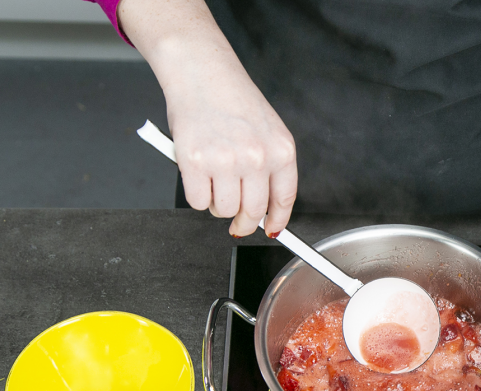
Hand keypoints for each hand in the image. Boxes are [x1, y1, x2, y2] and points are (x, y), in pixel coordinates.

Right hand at [166, 75, 296, 236]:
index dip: (277, 221)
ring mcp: (226, 161)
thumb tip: (265, 206)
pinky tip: (198, 175)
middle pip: (253, 212)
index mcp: (281, 149)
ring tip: (214, 182)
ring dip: (217, 205)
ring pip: (225, 210)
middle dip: (244, 222)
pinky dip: (197, 195)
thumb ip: (270, 166)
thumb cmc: (232, 98)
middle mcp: (257, 157)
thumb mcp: (267, 130)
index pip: (284, 200)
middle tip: (236, 219)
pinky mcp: (196, 163)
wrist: (201, 70)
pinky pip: (198, 202)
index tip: (271, 229)